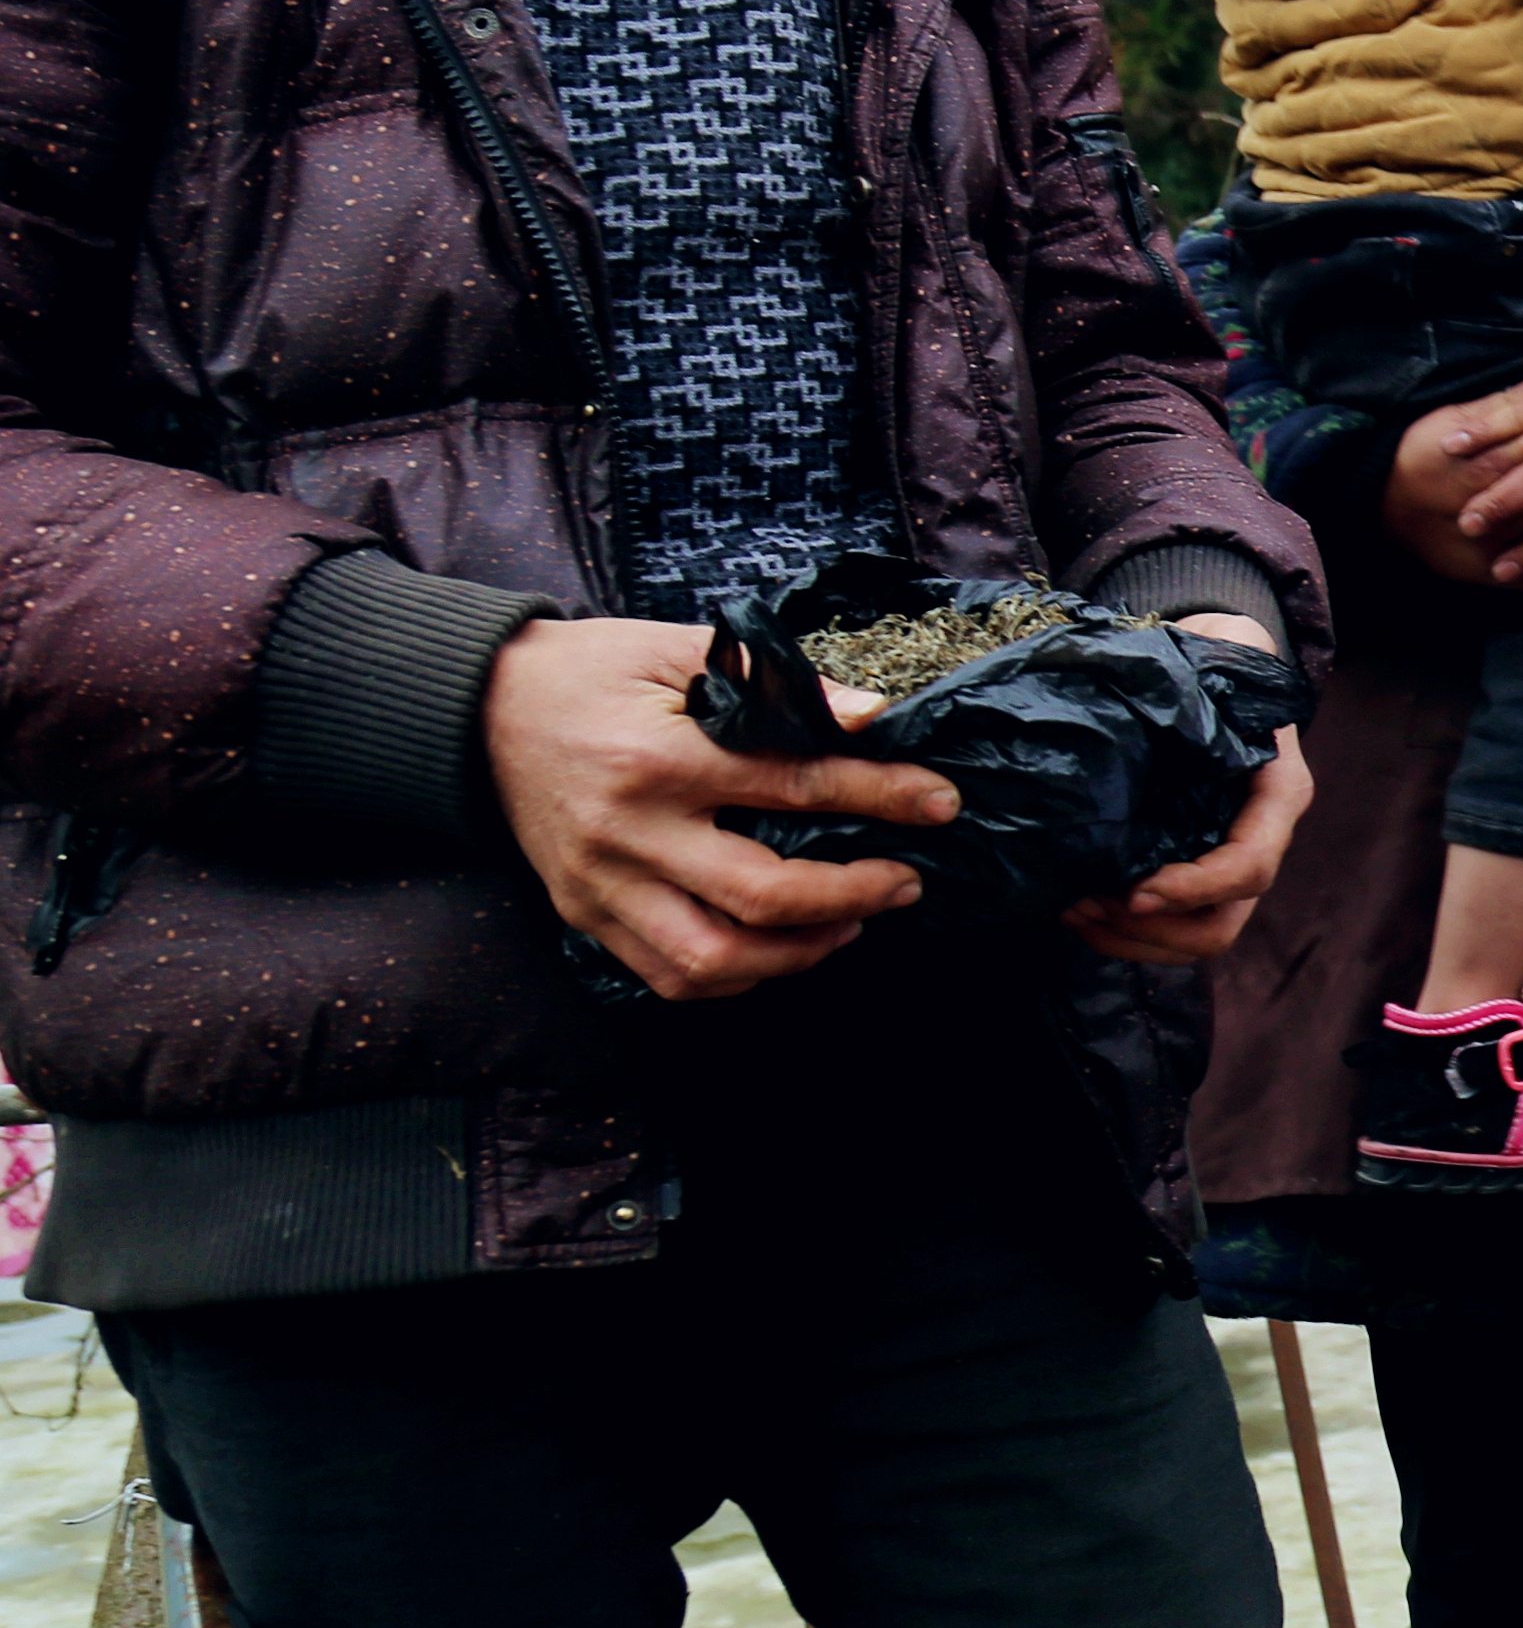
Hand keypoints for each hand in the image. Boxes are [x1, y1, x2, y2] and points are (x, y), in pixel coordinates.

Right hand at [485, 617, 952, 999]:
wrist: (478, 707)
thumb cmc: (589, 670)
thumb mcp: (678, 650)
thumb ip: (774, 685)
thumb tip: (868, 715)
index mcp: (660, 760)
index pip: (795, 788)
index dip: (881, 798)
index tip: (939, 805)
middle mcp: (628, 833)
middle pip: (760, 895)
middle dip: (850, 895)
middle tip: (904, 881)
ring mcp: (600, 884)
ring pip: (711, 959)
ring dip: (797, 955)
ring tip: (850, 926)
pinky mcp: (582, 913)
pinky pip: (665, 975)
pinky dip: (734, 977)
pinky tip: (780, 950)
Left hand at [1063, 613, 1313, 962]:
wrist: (1224, 669)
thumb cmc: (1221, 659)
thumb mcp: (1225, 650)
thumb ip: (1210, 665)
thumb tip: (1160, 689)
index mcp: (1279, 792)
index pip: (1251, 866)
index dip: (1195, 888)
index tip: (1135, 892)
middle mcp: (1261, 839)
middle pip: (1222, 925)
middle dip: (1150, 931)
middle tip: (1085, 904)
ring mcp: (1227, 863)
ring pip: (1195, 940)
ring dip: (1129, 940)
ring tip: (1071, 910)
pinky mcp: (1193, 872)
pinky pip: (1170, 929)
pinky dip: (1121, 933)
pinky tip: (1077, 908)